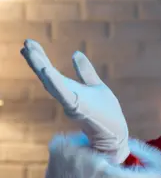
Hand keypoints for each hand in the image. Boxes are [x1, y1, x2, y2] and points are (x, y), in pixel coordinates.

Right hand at [20, 39, 129, 163]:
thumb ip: (85, 72)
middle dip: (36, 60)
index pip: (52, 72)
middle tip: (26, 43)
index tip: (29, 42)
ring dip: (41, 67)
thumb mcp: (96, 86)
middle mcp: (67, 96)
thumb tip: (76, 53)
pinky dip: (55, 83)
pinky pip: (65, 95)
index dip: (40, 58)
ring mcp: (71, 103)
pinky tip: (47, 70)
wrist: (116, 135)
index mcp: (70, 90)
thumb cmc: (107, 114)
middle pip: (48, 76)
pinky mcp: (79, 109)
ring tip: (30, 51)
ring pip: (52, 83)